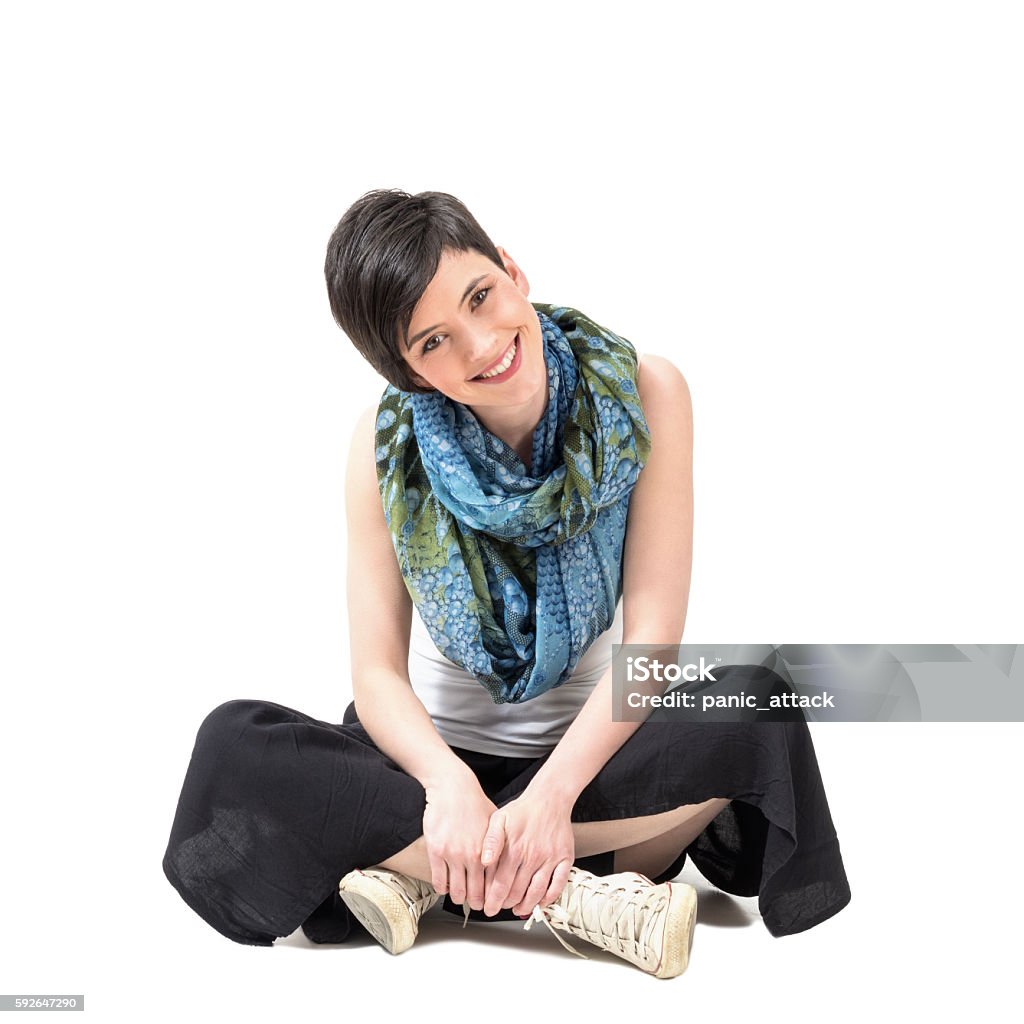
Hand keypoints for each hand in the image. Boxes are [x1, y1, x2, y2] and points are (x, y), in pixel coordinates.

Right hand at [422, 774, 496, 911]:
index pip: (493, 885)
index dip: (492, 897)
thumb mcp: (496, 823)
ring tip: (459, 896)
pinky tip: (444, 886)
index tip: (491, 902)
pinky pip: (438, 881)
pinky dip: (441, 888)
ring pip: (456, 891)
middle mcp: (472, 855)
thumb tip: (507, 862)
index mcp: (489, 850)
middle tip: (476, 904)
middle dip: (476, 903)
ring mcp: (453, 855)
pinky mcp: (436, 851)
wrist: (452, 787)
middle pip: (475, 893)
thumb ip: (500, 845)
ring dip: (458, 897)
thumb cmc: (474, 802)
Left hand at [480, 792, 574, 916]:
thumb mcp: (499, 819)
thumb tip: (484, 861)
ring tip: (517, 909)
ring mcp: (550, 858)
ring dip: (526, 905)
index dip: (493, 900)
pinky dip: (550, 898)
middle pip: (518, 891)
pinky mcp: (565, 858)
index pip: (500, 883)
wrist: (550, 798)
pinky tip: (541, 902)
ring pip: (537, 892)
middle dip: (506, 905)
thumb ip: (490, 840)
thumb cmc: (522, 810)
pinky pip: (559, 885)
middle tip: (500, 909)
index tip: (488, 908)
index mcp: (514, 848)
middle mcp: (533, 856)